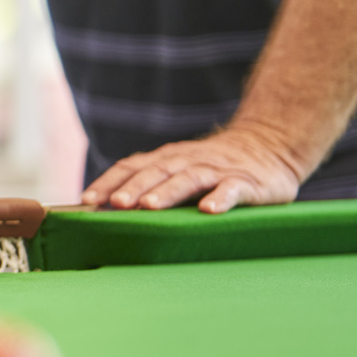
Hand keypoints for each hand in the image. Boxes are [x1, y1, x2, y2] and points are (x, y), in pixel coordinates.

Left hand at [83, 125, 307, 214]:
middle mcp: (188, 161)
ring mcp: (217, 171)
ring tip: (149, 207)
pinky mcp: (246, 182)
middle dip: (133, 188)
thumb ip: (151, 186)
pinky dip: (220, 198)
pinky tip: (208, 211)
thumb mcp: (179, 171)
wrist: (269, 145)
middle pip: (156, 172)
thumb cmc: (213, 168)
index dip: (109, 182)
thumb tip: (107, 210)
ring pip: (188, 179)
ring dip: (167, 192)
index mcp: (167, 159)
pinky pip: (232, 189)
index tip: (87, 201)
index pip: (131, 167)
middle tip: (114, 205)